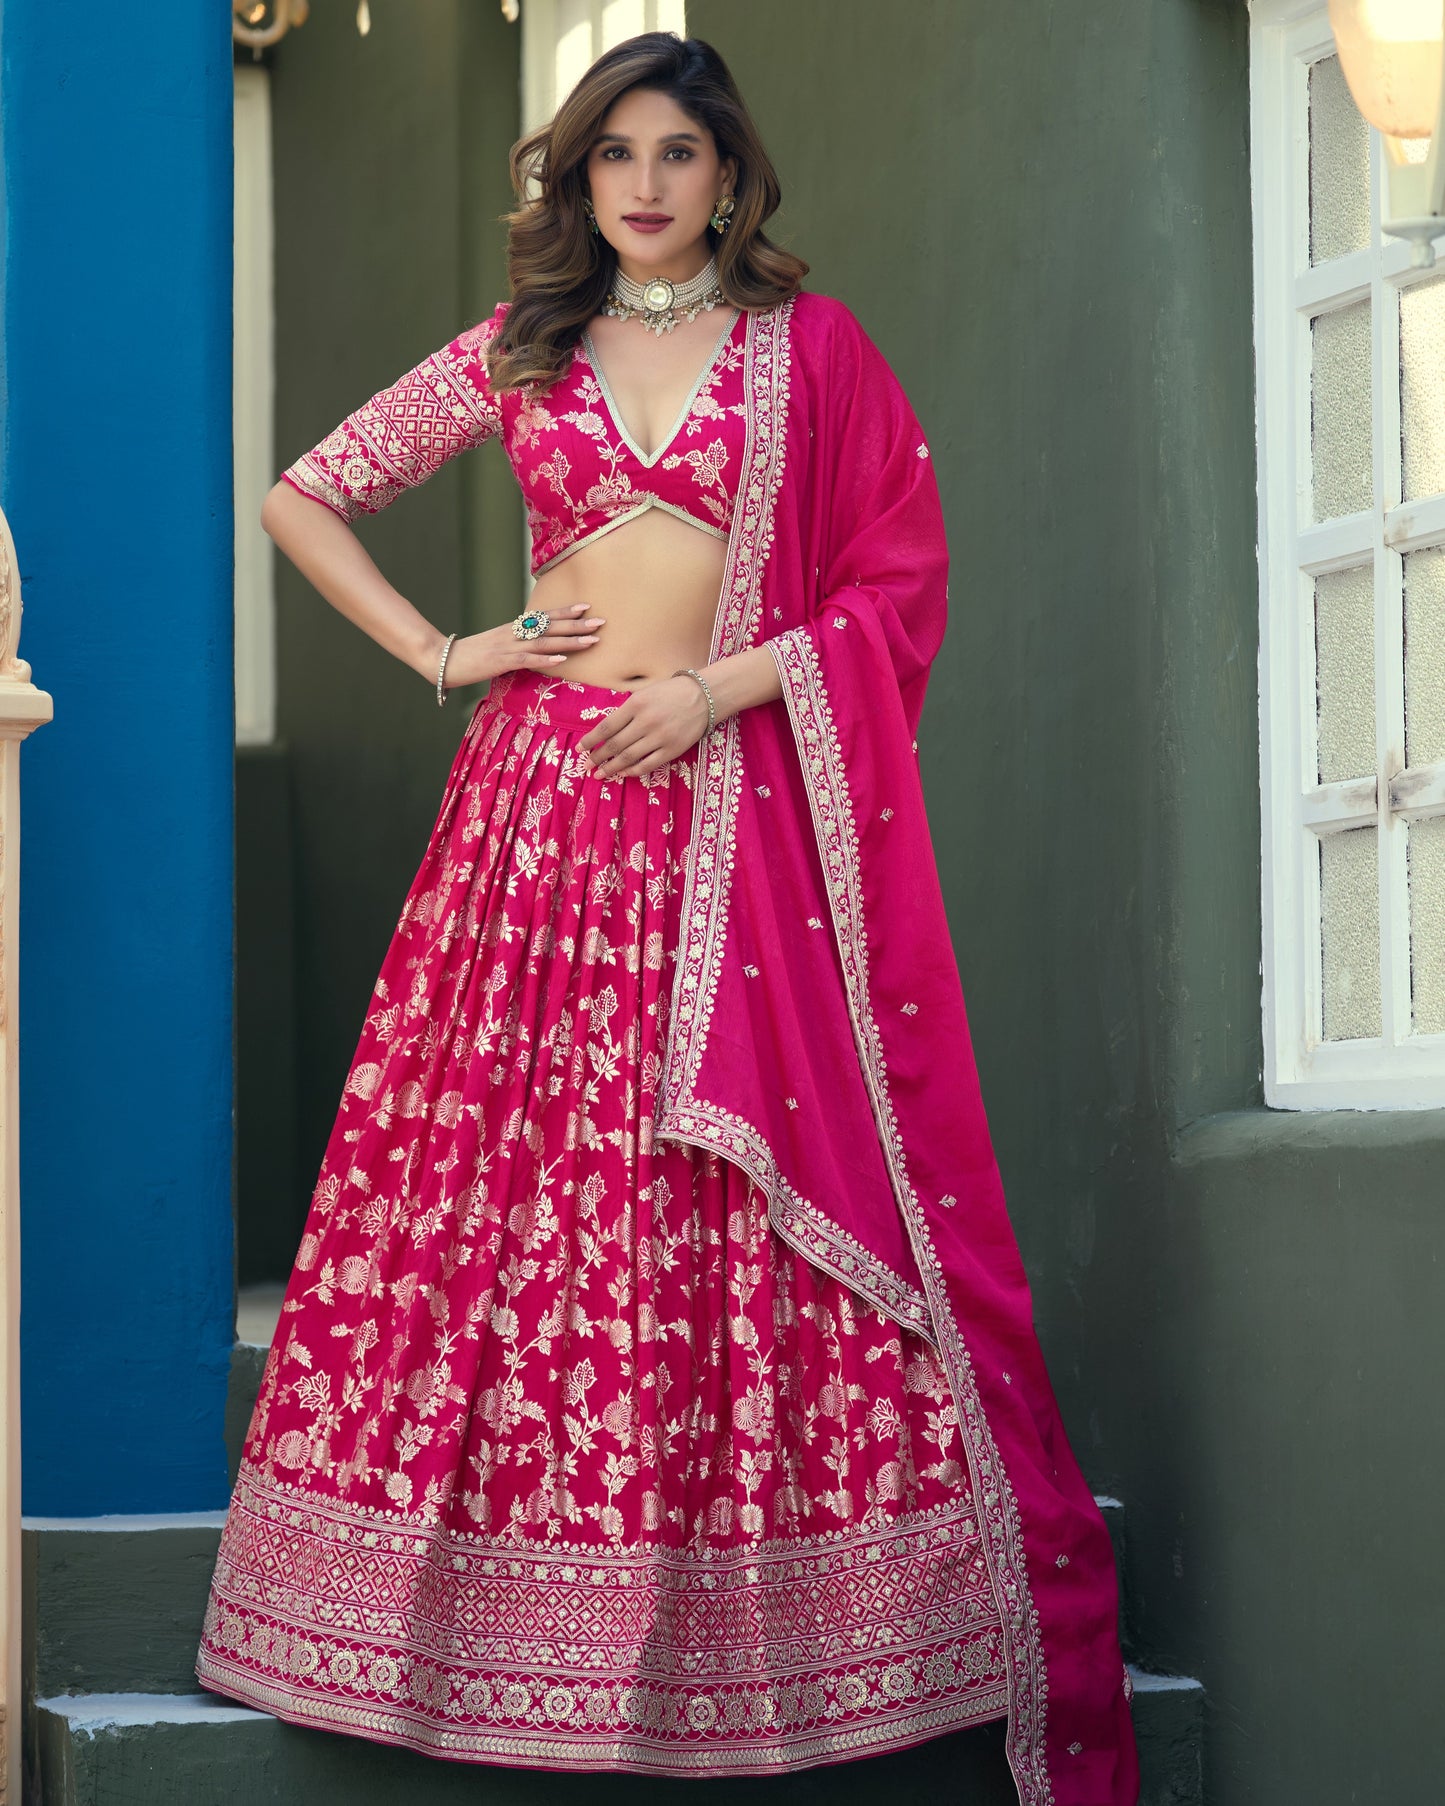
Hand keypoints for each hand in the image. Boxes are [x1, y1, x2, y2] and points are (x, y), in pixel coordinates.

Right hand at [438, 603, 605, 688]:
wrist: (442, 659)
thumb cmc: (469, 656)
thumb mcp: (495, 647)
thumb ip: (514, 646)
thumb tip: (533, 650)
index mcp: (512, 629)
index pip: (543, 617)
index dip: (564, 612)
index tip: (586, 607)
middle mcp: (512, 633)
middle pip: (549, 626)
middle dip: (576, 624)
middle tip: (601, 621)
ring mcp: (507, 647)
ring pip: (543, 641)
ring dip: (569, 640)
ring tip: (590, 640)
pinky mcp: (500, 661)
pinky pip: (526, 659)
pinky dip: (545, 658)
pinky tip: (561, 659)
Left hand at [578, 673, 711, 779]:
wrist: (703, 697)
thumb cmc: (670, 693)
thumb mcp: (644, 693)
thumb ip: (626, 710)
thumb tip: (604, 731)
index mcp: (636, 704)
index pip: (606, 727)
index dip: (590, 740)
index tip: (579, 749)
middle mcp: (646, 721)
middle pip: (614, 744)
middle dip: (597, 757)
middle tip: (586, 766)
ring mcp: (659, 737)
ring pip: (628, 758)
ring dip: (610, 768)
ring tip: (599, 774)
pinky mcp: (671, 750)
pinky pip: (647, 765)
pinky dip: (632, 771)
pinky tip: (622, 773)